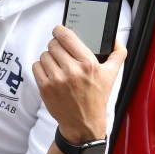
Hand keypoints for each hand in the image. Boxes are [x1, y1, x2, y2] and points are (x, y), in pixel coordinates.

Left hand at [33, 26, 125, 142]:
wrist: (83, 123)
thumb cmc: (97, 97)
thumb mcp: (112, 75)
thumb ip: (118, 53)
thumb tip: (115, 39)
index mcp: (88, 64)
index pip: (66, 36)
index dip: (60, 30)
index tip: (60, 31)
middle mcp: (72, 71)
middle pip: (53, 44)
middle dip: (57, 46)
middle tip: (62, 53)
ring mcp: (57, 80)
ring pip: (44, 55)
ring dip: (50, 57)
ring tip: (58, 65)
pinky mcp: (45, 88)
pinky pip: (36, 66)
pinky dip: (42, 68)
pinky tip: (51, 73)